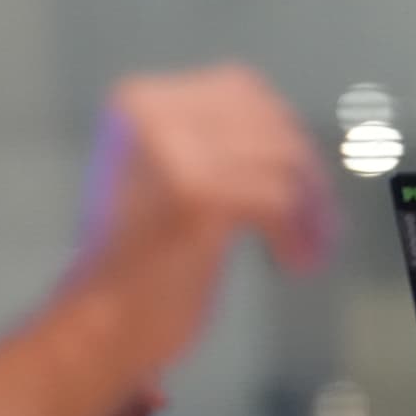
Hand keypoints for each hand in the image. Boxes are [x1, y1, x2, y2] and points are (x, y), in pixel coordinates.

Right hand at [69, 64, 334, 377]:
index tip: (301, 179)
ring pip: (283, 161)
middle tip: (318, 223)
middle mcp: (150, 114)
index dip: (282, 133)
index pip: (242, 89)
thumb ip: (214, 139)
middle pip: (269, 124)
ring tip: (308, 248)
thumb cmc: (138, 257)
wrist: (97, 326)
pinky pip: (280, 199)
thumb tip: (291, 130)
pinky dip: (296, 233)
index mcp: (139, 100)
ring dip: (309, 210)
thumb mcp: (165, 171)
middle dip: (304, 174)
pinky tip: (291, 261)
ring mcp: (172, 152)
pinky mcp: (197, 194)